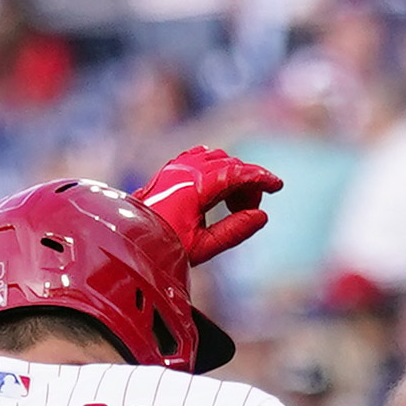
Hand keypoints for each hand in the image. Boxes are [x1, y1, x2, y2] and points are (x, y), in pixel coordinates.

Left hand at [133, 146, 283, 263]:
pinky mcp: (171, 170)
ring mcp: (176, 167)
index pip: (236, 172)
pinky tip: (220, 190)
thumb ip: (235, 231)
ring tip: (235, 206)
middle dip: (247, 183)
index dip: (260, 177)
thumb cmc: (161, 247)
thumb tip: (261, 217)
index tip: (277, 185)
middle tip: (251, 209)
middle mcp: (184, 170)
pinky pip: (201, 159)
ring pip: (216, 159)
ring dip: (233, 177)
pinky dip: (217, 171)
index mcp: (193, 186)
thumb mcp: (203, 246)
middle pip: (229, 164)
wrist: (128, 239)